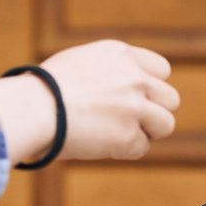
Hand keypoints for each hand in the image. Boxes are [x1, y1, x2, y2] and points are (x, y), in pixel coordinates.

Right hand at [0, 40, 179, 164]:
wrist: (34, 108)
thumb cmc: (44, 90)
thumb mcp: (79, 63)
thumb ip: (107, 72)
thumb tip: (116, 92)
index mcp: (122, 55)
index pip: (162, 70)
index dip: (151, 88)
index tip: (136, 99)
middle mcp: (134, 77)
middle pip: (170, 99)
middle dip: (154, 112)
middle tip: (130, 122)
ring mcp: (135, 107)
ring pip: (165, 124)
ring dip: (146, 133)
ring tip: (119, 135)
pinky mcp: (128, 135)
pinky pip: (141, 147)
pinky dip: (124, 150)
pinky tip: (101, 145)